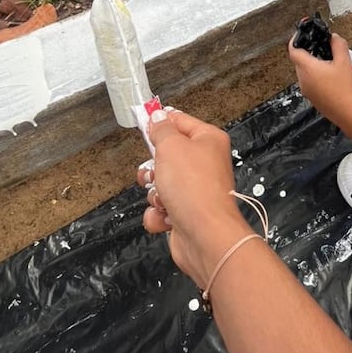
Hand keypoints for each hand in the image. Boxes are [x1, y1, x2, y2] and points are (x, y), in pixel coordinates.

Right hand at [137, 110, 249, 288]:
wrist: (205, 235)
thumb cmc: (195, 189)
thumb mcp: (171, 147)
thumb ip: (161, 130)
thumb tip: (157, 118)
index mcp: (208, 140)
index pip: (180, 121)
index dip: (160, 122)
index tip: (143, 120)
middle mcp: (205, 164)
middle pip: (167, 155)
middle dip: (154, 167)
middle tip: (156, 171)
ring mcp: (196, 190)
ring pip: (160, 184)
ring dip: (155, 193)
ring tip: (164, 197)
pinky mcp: (187, 213)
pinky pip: (161, 208)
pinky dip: (159, 214)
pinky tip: (168, 216)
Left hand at [288, 31, 351, 124]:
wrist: (347, 111)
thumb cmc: (344, 88)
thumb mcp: (344, 61)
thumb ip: (338, 44)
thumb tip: (334, 37)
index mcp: (308, 68)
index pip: (293, 50)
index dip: (295, 40)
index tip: (301, 35)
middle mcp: (303, 79)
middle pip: (299, 61)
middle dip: (309, 53)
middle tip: (321, 49)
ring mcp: (306, 90)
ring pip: (304, 72)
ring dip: (313, 66)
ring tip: (329, 65)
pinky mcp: (311, 98)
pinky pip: (309, 82)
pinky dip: (316, 77)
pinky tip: (330, 78)